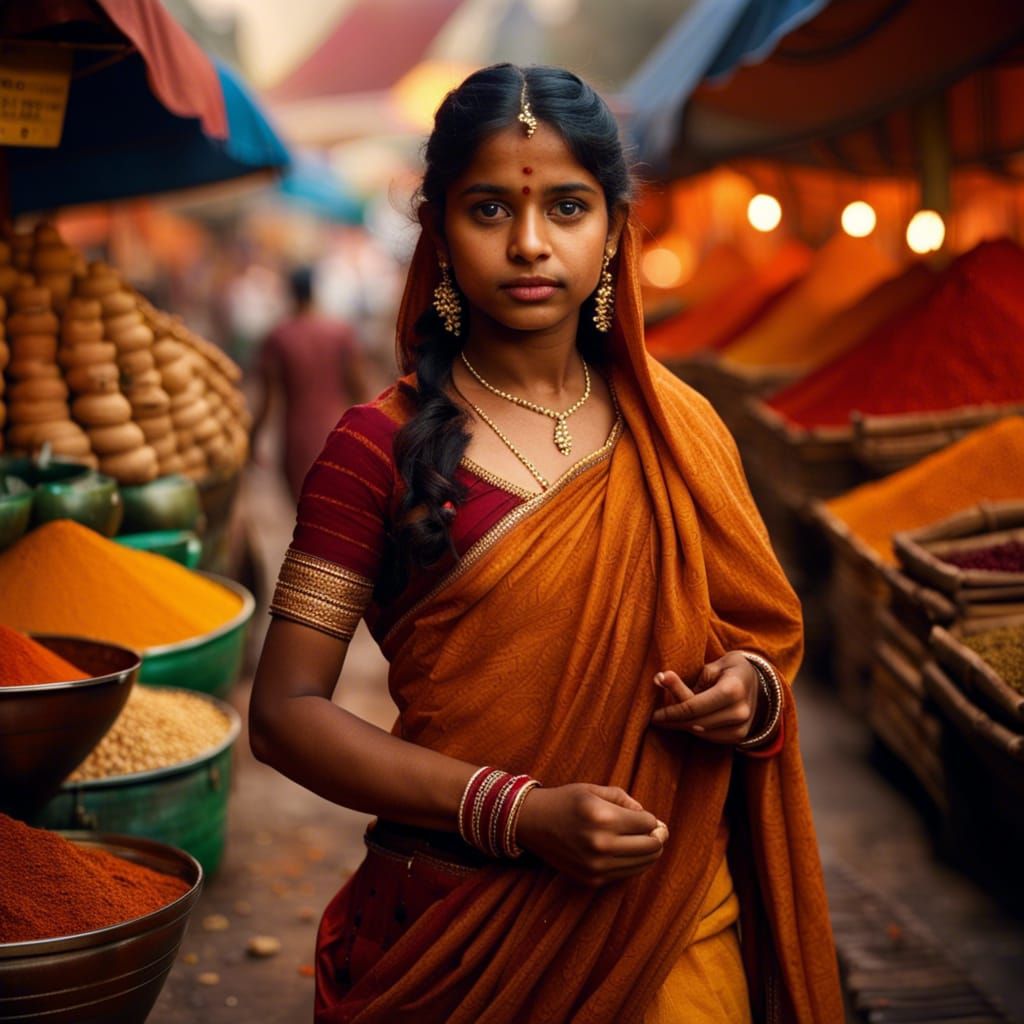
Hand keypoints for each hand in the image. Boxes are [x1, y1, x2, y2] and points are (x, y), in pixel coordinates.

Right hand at [515, 783, 667, 887]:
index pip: (648, 824)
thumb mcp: (594, 789)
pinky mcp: (592, 880)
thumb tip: (649, 819)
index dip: (652, 820)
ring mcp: (596, 866)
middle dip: (657, 837)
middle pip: (651, 847)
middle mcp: (601, 844)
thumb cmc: (566, 801)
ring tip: (642, 841)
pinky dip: (632, 864)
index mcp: (603, 817)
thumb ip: (624, 800)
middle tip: (656, 831)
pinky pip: (626, 875)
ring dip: (648, 853)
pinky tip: (625, 851)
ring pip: (643, 864)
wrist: (532, 823)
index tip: (647, 818)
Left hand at [650, 651, 758, 743]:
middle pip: (695, 721)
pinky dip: (695, 730)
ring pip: (701, 732)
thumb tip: (659, 678)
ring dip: (682, 726)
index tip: (653, 714)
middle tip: (655, 717)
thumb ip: (686, 677)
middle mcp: (740, 711)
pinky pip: (710, 737)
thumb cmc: (731, 670)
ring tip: (668, 719)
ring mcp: (742, 726)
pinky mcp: (740, 736)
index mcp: (733, 690)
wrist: (759, 682)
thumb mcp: (711, 667)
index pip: (693, 706)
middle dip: (673, 720)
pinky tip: (685, 723)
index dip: (671, 712)